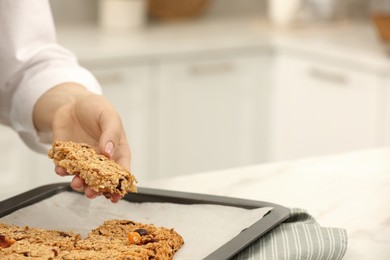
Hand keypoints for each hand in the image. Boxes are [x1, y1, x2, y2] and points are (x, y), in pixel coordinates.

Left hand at [33, 83, 130, 202]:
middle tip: (91, 193)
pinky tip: (61, 170)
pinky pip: (65, 167)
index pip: (121, 171)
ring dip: (79, 183)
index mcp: (116, 150)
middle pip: (101, 179)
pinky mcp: (67, 156)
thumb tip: (109, 152)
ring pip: (83, 177)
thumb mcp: (108, 116)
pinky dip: (62, 171)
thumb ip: (111, 133)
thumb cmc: (96, 108)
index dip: (119, 185)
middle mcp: (101, 158)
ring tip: (76, 183)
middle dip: (97, 189)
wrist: (72, 102)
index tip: (116, 196)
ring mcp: (84, 159)